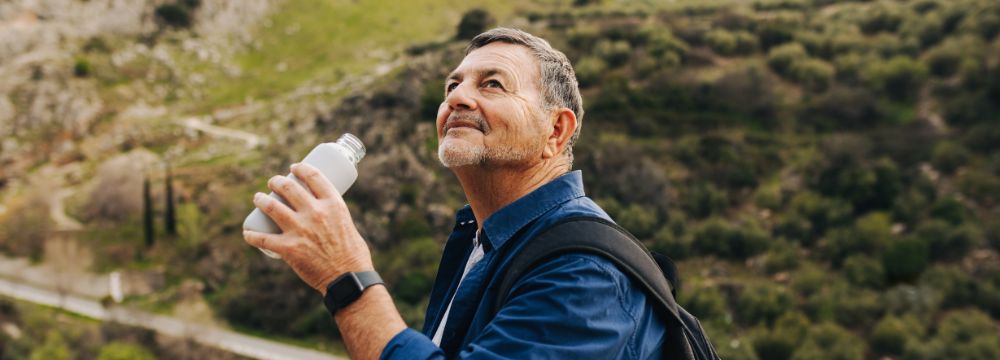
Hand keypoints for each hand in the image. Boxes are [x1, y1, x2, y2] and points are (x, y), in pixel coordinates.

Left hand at [243, 163, 373, 294]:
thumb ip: (333, 216)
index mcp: (333, 204)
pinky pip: (262, 239)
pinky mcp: (288, 248)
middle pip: (289, 187)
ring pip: (271, 206)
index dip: (301, 168)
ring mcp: (300, 230)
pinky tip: (248, 232)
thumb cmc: (352, 254)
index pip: (313, 176)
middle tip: (273, 183)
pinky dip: (252, 235)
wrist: (347, 278)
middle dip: (276, 181)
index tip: (294, 168)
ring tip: (258, 198)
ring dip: (260, 199)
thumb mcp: (347, 224)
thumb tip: (322, 212)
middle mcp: (315, 213)